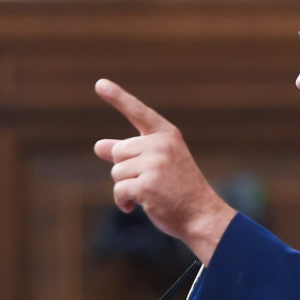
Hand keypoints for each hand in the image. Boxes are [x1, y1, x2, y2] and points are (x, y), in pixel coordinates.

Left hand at [93, 78, 235, 264]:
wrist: (201, 215)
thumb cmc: (179, 190)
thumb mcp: (158, 164)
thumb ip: (129, 153)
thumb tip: (98, 146)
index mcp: (166, 135)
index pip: (138, 112)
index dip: (117, 97)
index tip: (100, 84)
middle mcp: (161, 145)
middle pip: (119, 151)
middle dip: (126, 169)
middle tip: (149, 182)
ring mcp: (154, 165)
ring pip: (116, 172)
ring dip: (125, 187)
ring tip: (147, 194)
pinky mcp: (146, 185)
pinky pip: (118, 190)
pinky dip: (123, 201)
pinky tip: (135, 207)